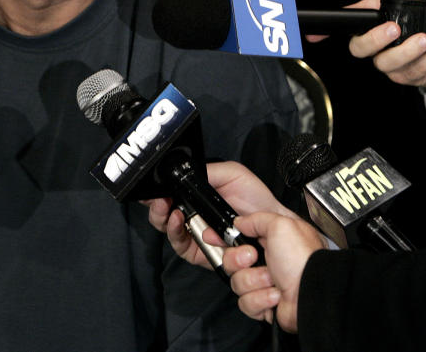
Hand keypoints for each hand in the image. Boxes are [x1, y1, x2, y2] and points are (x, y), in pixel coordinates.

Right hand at [144, 161, 294, 267]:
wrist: (272, 226)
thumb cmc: (256, 201)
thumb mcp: (231, 174)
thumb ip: (207, 171)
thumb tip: (183, 173)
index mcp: (197, 199)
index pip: (169, 197)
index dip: (156, 195)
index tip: (152, 191)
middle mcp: (193, 218)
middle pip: (163, 217)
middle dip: (157, 209)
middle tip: (159, 202)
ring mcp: (196, 237)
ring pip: (170, 233)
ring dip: (168, 222)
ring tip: (174, 213)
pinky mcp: (201, 255)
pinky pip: (183, 249)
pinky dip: (180, 235)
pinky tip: (186, 225)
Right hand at [223, 212, 325, 333]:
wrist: (312, 295)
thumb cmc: (304, 260)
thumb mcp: (280, 225)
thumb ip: (256, 218)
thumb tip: (240, 221)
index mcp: (271, 240)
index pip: (236, 237)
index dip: (222, 238)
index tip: (213, 237)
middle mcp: (267, 261)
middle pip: (231, 260)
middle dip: (238, 261)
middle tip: (253, 258)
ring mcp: (265, 283)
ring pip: (236, 282)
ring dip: (253, 281)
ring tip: (272, 280)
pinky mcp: (264, 304)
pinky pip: (245, 302)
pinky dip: (260, 299)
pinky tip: (275, 294)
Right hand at [309, 0, 425, 86]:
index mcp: (376, 19)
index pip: (348, 22)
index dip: (324, 30)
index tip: (312, 35)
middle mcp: (378, 43)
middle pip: (359, 48)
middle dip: (374, 40)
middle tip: (395, 29)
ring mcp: (392, 62)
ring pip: (387, 62)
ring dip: (408, 51)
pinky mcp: (410, 75)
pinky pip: (418, 69)